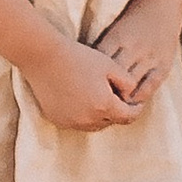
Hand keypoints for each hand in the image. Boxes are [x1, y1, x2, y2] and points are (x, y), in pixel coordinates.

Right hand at [27, 35, 145, 132]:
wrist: (44, 58)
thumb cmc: (79, 57)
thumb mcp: (110, 65)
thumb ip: (127, 82)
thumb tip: (132, 94)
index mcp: (104, 106)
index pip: (128, 117)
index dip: (136, 109)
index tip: (137, 102)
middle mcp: (88, 120)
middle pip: (110, 122)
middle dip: (117, 111)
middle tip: (116, 95)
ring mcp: (71, 122)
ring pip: (94, 124)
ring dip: (99, 115)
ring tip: (98, 95)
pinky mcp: (58, 120)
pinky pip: (77, 122)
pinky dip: (83, 115)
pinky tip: (80, 98)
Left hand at [92, 0, 181, 107]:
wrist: (162, 4)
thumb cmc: (131, 19)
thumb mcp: (113, 31)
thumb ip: (99, 50)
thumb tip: (77, 68)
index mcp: (117, 37)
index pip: (98, 65)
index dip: (89, 83)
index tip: (82, 94)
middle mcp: (133, 48)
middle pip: (114, 78)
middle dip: (104, 95)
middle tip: (94, 109)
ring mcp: (149, 57)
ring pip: (132, 85)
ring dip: (121, 99)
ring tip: (112, 110)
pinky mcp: (163, 64)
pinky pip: (150, 85)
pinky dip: (140, 96)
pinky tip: (133, 102)